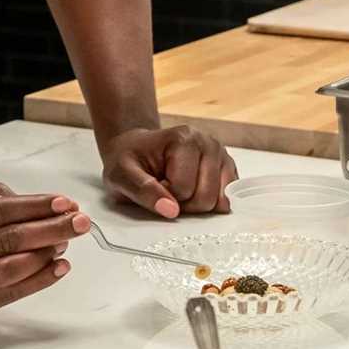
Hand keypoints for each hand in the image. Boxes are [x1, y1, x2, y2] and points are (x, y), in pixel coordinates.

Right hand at [0, 182, 89, 316]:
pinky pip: (9, 293)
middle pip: (6, 241)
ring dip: (45, 254)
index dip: (34, 207)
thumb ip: (0, 199)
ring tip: (67, 240)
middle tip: (80, 221)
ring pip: (9, 269)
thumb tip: (49, 209)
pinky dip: (39, 279)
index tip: (65, 203)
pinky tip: (58, 265)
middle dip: (50, 229)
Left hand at [100, 126, 236, 217]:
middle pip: (205, 198)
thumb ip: (142, 190)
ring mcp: (221, 156)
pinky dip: (209, 204)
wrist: (137, 149)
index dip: (164, 196)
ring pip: (218, 203)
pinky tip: (193, 190)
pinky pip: (227, 201)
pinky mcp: (228, 170)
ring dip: (195, 204)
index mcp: (183, 138)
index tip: (153, 184)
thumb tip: (171, 210)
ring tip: (178, 188)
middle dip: (183, 203)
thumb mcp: (120, 174)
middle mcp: (208, 143)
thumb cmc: (129, 160)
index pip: (182, 189)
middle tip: (166, 189)